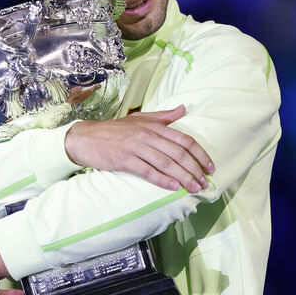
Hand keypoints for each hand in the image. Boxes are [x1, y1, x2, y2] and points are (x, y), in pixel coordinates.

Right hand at [65, 105, 214, 191]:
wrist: (86, 137)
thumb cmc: (114, 130)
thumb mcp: (139, 119)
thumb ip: (163, 116)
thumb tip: (183, 109)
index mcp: (154, 126)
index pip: (184, 140)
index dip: (200, 154)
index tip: (210, 166)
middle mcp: (147, 135)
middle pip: (178, 153)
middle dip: (195, 169)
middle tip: (204, 183)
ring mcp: (136, 147)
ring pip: (166, 163)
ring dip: (183, 177)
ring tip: (194, 188)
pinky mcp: (124, 159)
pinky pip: (147, 171)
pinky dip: (162, 180)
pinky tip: (172, 187)